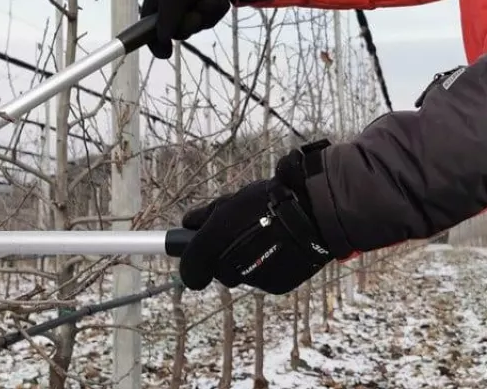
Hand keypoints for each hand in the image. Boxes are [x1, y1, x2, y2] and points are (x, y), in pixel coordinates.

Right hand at [140, 0, 237, 58]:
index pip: (146, 31)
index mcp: (155, 4)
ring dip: (204, 15)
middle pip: (175, 34)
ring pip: (194, 29)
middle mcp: (170, 11)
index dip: (154, 43)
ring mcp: (188, 14)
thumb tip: (163, 39)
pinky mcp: (204, 15)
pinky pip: (209, 23)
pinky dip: (214, 12)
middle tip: (194, 12)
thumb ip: (166, 18)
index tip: (165, 53)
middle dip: (188, 24)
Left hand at [178, 141, 334, 294]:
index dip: (186, 256)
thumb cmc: (271, 201)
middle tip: (236, 229)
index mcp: (217, 242)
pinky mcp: (277, 287)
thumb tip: (188, 223)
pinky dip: (267, 264)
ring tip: (265, 232)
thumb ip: (204, 217)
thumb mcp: (231, 202)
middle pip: (218, 267)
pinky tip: (280, 245)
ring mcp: (255, 279)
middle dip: (222, 252)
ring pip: (242, 271)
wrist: (314, 212)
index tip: (172, 252)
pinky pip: (265, 276)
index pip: (190, 263)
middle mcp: (232, 268)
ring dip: (246, 258)